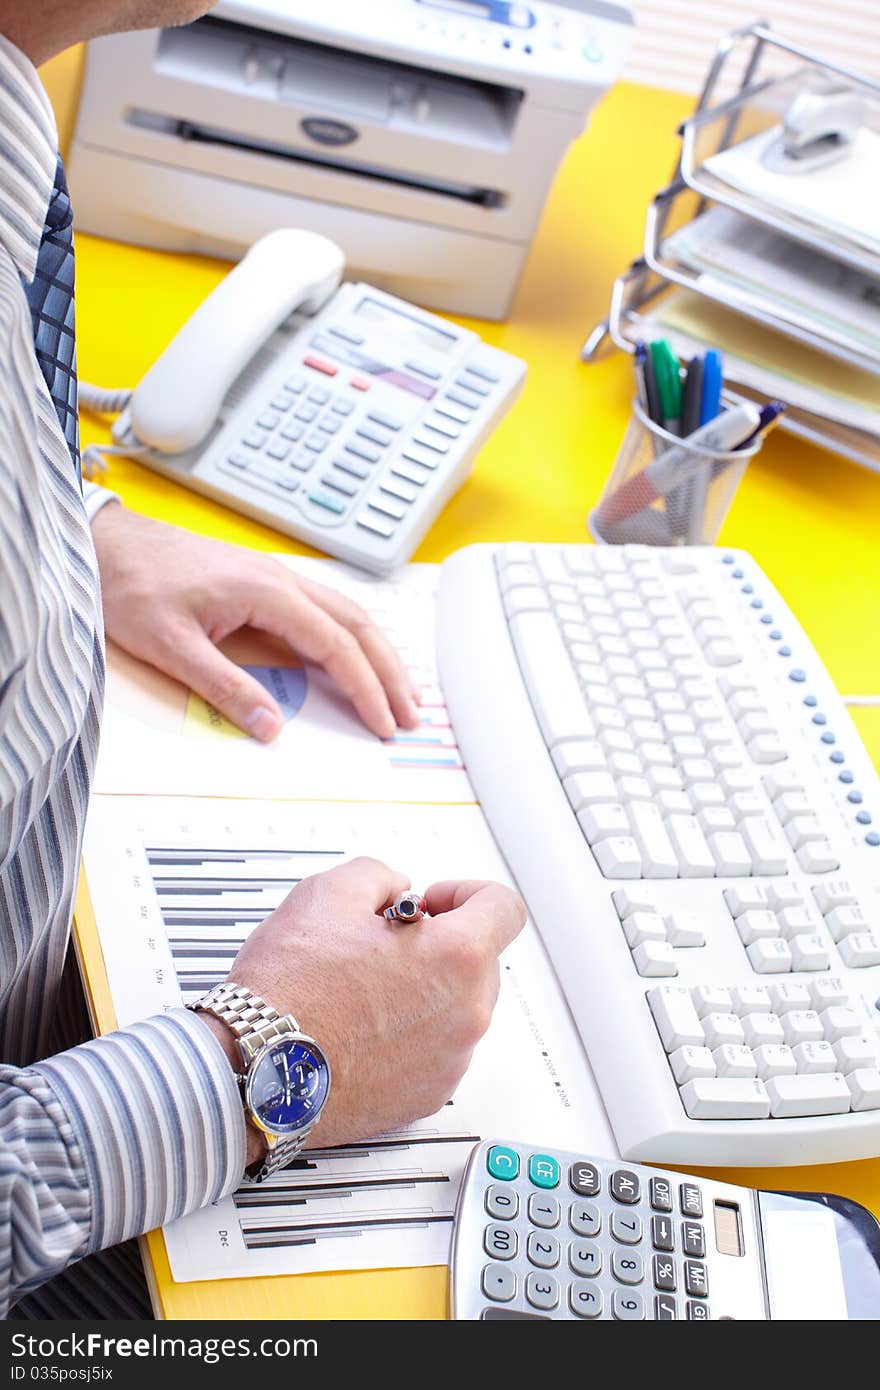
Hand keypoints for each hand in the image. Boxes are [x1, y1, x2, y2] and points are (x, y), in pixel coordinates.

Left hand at [90, 504, 419, 738]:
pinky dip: (351, 638)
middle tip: (410, 713)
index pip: (335, 645)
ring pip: (346, 613)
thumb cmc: (132, 583)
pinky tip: (354, 657)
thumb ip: (224, 686)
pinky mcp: (262, 581)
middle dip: (389, 672)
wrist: (106, 544)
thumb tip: (269, 725)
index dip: (365, 688)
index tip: (383, 721)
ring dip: (377, 653)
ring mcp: (274, 576)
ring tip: (397, 691)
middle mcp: (280, 578)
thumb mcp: (170, 645)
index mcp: (266, 591)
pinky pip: (324, 609)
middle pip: (358, 625)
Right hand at [205, 858, 525, 1154]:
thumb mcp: (330, 892)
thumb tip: (396, 890)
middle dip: (440, 944)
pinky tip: (364, 1026)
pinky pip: (437, 1050)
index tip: (436, 901)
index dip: (467, 893)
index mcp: (456, 957)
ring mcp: (450, 1060)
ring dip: (426, 991)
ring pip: (458, 1007)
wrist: (257, 1069)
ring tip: (365, 989)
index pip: (503, 907)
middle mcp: (466, 1013)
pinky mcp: (427, 1096)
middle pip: (480, 960)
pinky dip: (411, 1035)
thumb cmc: (290, 991)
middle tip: (386, 944)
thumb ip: (381, 877)